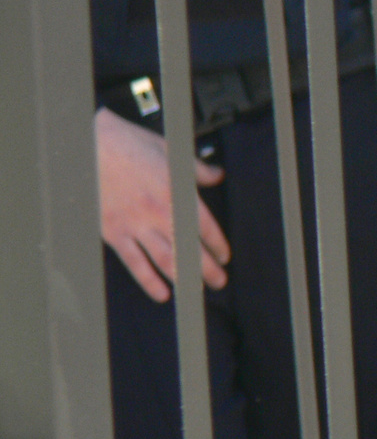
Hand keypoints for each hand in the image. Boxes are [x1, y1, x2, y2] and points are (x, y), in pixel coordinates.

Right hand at [96, 107, 230, 302]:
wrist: (89, 145)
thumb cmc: (128, 145)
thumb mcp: (171, 151)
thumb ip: (197, 169)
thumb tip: (218, 176)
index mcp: (176, 192)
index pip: (204, 227)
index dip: (217, 245)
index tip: (224, 256)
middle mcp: (159, 213)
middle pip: (190, 248)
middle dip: (207, 269)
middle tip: (218, 281)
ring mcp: (135, 225)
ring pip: (166, 259)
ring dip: (184, 278)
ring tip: (196, 291)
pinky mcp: (114, 232)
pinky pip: (134, 262)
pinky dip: (149, 280)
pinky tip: (161, 293)